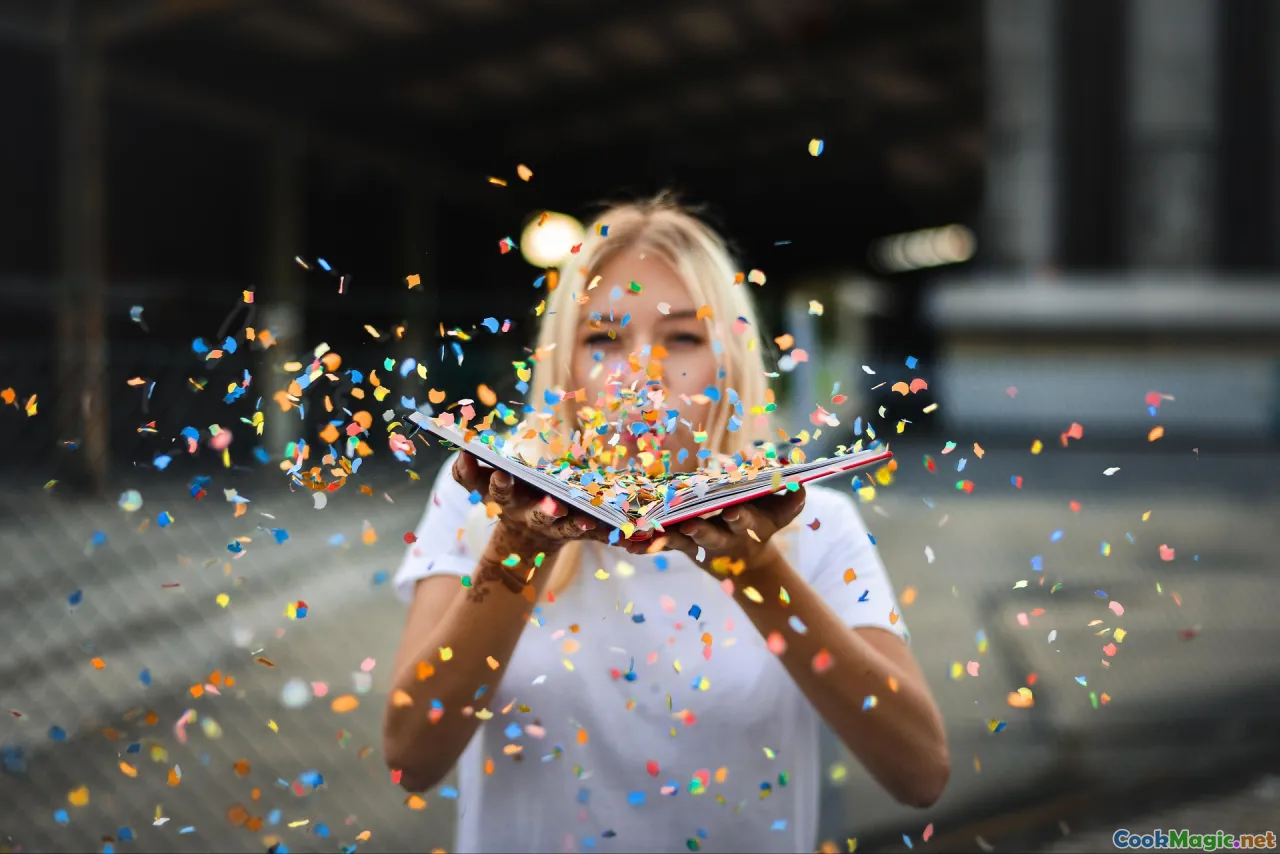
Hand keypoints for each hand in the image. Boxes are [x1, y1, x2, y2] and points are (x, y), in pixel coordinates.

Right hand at [451, 453, 605, 554]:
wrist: (526, 539)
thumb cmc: (508, 497)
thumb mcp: (482, 485)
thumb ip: (467, 471)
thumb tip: (462, 451)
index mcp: (508, 502)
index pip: (499, 493)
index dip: (499, 485)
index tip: (501, 473)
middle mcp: (532, 517)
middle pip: (538, 515)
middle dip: (546, 511)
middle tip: (554, 505)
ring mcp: (556, 527)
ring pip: (568, 528)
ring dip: (578, 525)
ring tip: (589, 520)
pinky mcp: (579, 532)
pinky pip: (598, 535)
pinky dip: (613, 535)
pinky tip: (632, 536)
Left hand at [622, 486, 806, 574]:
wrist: (747, 561)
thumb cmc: (765, 524)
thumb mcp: (782, 513)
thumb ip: (792, 500)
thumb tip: (802, 485)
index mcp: (748, 526)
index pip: (744, 520)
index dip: (740, 517)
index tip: (734, 511)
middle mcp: (723, 537)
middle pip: (711, 535)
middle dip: (702, 531)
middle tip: (691, 525)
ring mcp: (700, 543)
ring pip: (681, 541)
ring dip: (665, 538)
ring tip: (643, 537)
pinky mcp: (681, 544)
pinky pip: (661, 544)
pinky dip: (643, 545)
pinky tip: (626, 545)